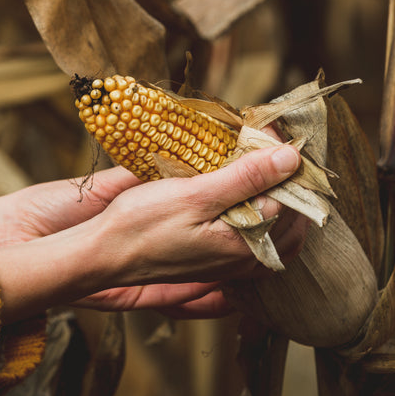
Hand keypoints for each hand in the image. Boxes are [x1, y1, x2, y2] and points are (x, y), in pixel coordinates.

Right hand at [0, 144, 304, 322]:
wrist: (102, 255)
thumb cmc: (142, 226)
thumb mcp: (196, 195)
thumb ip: (246, 177)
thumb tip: (290, 157)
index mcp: (247, 246)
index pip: (291, 198)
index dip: (286, 160)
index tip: (271, 131)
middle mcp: (246, 261)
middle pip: (291, 216)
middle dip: (286, 178)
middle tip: (267, 142)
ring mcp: (232, 264)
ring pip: (277, 229)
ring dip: (274, 194)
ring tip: (257, 160)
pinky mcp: (217, 261)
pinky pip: (256, 237)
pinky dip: (258, 212)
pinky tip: (241, 191)